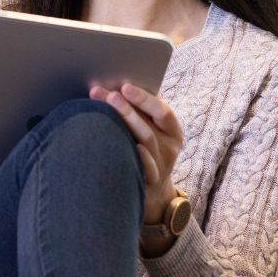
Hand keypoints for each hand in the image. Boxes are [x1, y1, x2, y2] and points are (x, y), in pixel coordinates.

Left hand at [89, 82, 183, 223]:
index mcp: (173, 130)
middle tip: (108, 95)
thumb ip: (143, 111)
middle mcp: (170, 147)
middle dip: (127, 108)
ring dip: (125, 123)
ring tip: (105, 109)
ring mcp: (162, 165)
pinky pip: (147, 168)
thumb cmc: (147, 149)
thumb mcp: (153, 130)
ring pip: (145, 141)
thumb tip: (120, 85)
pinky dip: (141, 157)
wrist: (153, 191)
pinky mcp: (151, 181)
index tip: (125, 87)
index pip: (162, 111)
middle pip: (149, 125)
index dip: (144, 98)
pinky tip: (131, 146)